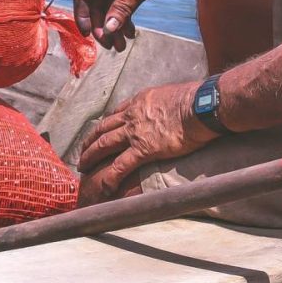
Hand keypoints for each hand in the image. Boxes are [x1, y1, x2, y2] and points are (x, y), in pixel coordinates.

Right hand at [73, 0, 185, 49]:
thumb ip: (120, 11)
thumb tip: (108, 30)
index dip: (82, 16)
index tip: (89, 35)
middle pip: (96, 6)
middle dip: (103, 27)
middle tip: (111, 46)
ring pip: (109, 7)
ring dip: (114, 26)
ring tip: (122, 45)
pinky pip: (120, 3)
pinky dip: (124, 18)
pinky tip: (131, 32)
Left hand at [77, 82, 216, 203]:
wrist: (199, 107)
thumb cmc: (195, 100)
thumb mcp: (173, 95)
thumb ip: (165, 104)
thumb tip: (171, 109)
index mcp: (140, 101)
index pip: (117, 113)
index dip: (106, 124)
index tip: (100, 132)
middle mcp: (132, 115)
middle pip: (103, 128)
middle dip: (90, 141)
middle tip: (82, 151)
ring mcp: (135, 132)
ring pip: (104, 144)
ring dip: (90, 156)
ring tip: (82, 167)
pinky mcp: (143, 149)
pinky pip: (120, 165)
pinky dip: (110, 177)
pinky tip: (104, 187)